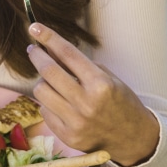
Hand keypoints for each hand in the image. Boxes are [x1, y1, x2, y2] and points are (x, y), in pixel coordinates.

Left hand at [26, 22, 159, 166]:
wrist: (133, 138)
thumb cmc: (121, 103)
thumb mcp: (108, 78)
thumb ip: (80, 65)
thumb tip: (51, 49)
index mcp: (100, 84)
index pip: (68, 54)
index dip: (49, 38)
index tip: (35, 28)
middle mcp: (87, 103)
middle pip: (49, 72)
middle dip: (36, 56)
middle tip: (33, 49)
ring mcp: (76, 121)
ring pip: (41, 92)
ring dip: (42, 82)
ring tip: (51, 82)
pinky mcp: (68, 136)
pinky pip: (45, 112)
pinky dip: (48, 104)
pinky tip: (59, 104)